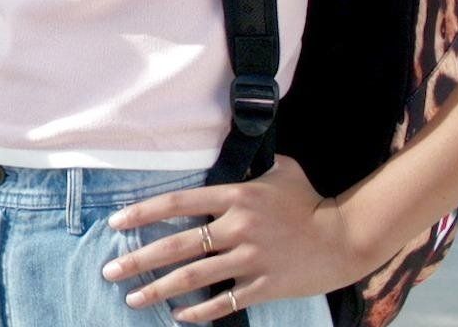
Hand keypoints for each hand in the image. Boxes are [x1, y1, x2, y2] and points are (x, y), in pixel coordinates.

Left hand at [102, 155, 369, 322]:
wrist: (348, 237)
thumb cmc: (311, 202)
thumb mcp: (282, 172)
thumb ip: (253, 165)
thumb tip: (241, 147)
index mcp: (236, 197)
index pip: (177, 203)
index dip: (143, 213)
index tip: (115, 224)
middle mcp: (238, 227)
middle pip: (177, 246)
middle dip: (138, 260)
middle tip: (109, 271)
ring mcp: (252, 259)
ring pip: (195, 277)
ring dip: (158, 290)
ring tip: (131, 298)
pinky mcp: (266, 285)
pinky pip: (226, 302)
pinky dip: (200, 312)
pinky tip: (178, 316)